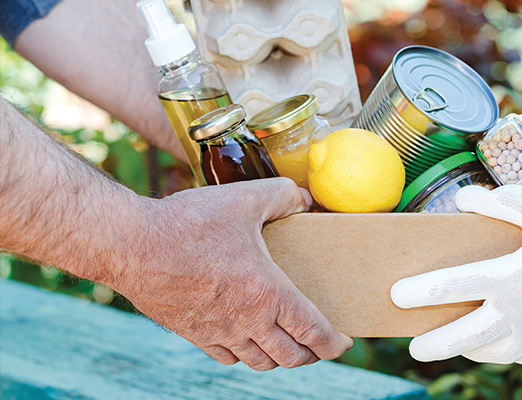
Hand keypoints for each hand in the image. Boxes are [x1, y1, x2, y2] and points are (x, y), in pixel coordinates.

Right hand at [113, 178, 351, 369]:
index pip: (314, 334)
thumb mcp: (244, 198)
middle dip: (312, 354)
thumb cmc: (187, 223)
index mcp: (268, 294)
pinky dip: (247, 355)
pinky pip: (228, 358)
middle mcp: (247, 322)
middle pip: (291, 357)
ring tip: (287, 342)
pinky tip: (247, 339)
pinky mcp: (193, 334)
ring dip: (280, 357)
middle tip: (319, 341)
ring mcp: (218, 332)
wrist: (129, 245)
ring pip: (260, 362)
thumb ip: (283, 195)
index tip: (344, 341)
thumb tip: (304, 199)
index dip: (335, 344)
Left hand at [391, 185, 521, 365]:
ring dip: (469, 349)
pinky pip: (521, 355)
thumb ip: (499, 202)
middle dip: (434, 344)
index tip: (397, 295)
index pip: (451, 288)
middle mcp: (519, 314)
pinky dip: (503, 352)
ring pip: (492, 353)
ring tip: (455, 343)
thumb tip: (462, 198)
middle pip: (464, 337)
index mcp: (509, 278)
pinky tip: (497, 344)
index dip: (419, 292)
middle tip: (415, 349)